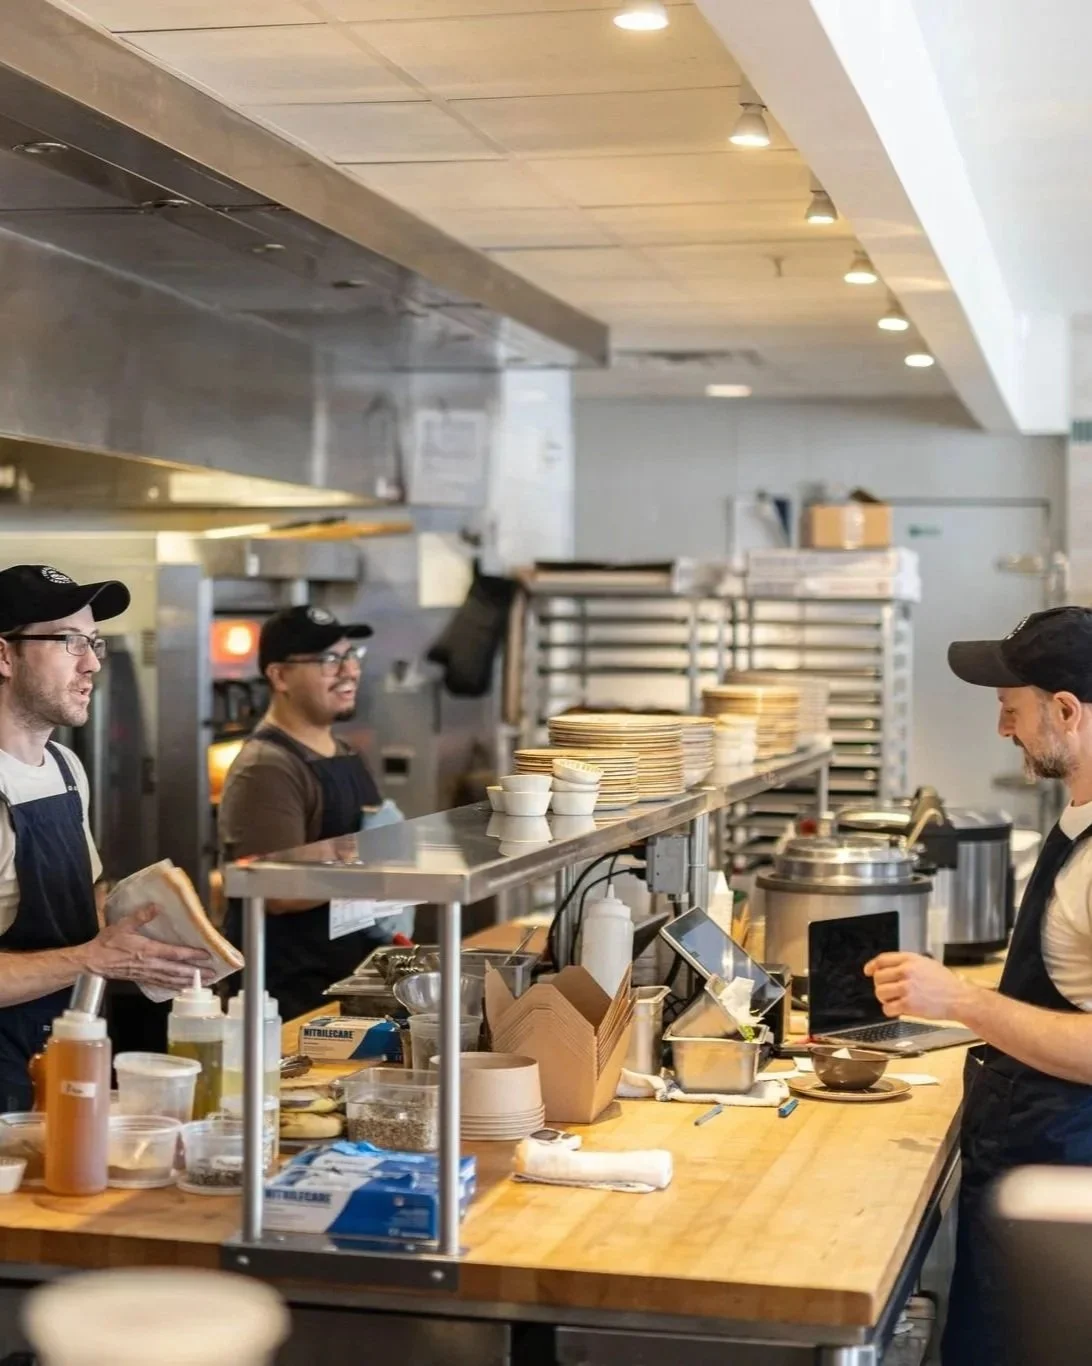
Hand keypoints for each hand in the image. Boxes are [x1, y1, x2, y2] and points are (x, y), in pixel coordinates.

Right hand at [80, 905, 213, 993]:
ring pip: (172, 980)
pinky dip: (175, 987)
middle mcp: (150, 964)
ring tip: (205, 982)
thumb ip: (140, 916)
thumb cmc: (107, 943)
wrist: (92, 962)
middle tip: (213, 974)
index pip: (175, 953)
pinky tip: (183, 989)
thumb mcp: (123, 925)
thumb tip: (156, 906)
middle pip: (178, 970)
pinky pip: (162, 984)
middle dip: (197, 973)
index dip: (192, 955)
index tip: (207, 955)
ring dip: (189, 982)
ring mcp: (146, 974)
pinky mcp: (142, 979)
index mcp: (148, 951)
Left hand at [864, 952, 972, 1021]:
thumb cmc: (944, 982)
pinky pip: (888, 1008)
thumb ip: (907, 963)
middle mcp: (906, 971)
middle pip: (878, 977)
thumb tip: (885, 966)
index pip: (882, 959)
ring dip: (884, 998)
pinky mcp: (909, 1005)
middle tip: (889, 990)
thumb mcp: (926, 963)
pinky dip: (889, 1010)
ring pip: (880, 992)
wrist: (959, 998)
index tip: (868, 971)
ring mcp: (907, 988)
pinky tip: (897, 1009)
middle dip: (881, 985)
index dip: (872, 966)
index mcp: (910, 959)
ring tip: (894, 1000)